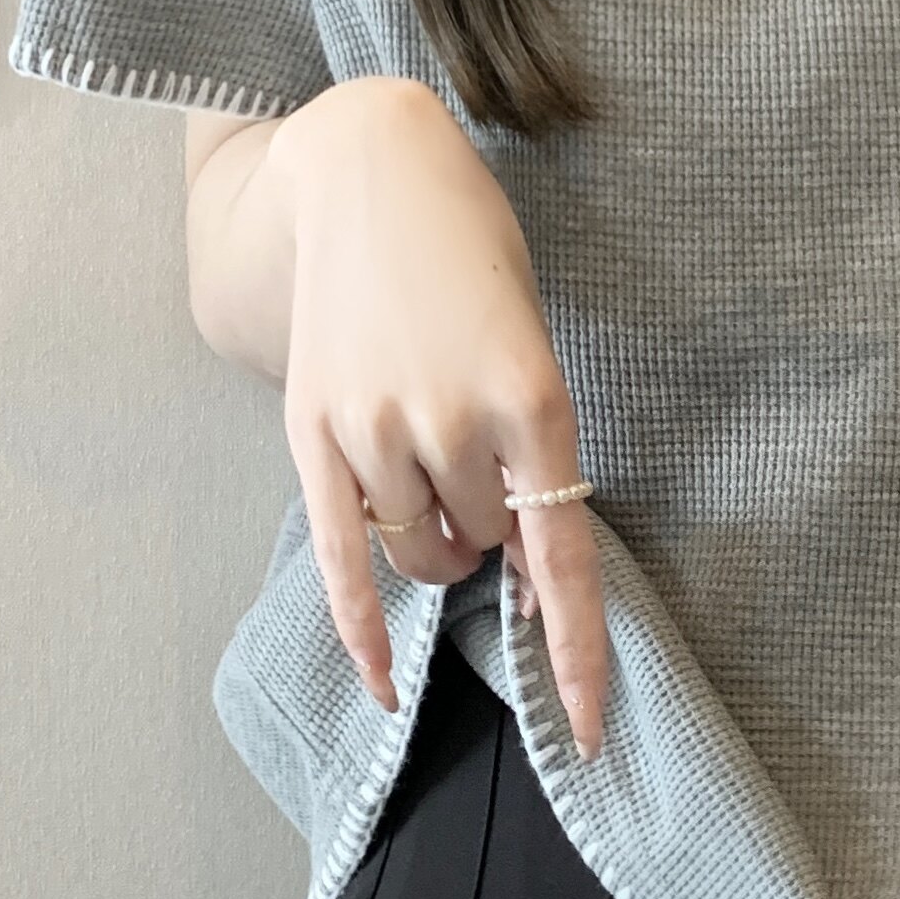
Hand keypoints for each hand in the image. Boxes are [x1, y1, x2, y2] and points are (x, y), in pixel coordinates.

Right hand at [270, 79, 608, 756]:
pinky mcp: (311, 431)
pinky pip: (339, 558)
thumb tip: (527, 573)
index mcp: (532, 396)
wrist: (369, 171)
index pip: (561, 556)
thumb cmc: (471, 253)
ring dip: (435, 540)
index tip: (588, 727)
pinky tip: (383, 681)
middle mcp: (450, 420)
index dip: (577, 651)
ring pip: (418, 553)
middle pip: (484, 547)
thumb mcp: (531, 339)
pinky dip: (363, 628)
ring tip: (430, 459)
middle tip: (481, 463)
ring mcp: (373, 428)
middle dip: (492, 530)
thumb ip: (534, 455)